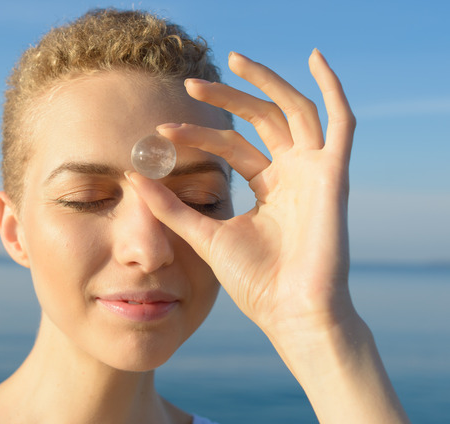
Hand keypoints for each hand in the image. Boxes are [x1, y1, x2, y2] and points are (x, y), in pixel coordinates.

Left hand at [127, 50, 355, 338]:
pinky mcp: (335, 176)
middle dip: (228, 99)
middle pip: (261, 120)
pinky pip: (341, 123)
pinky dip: (333, 88)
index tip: (161, 131)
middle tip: (191, 83)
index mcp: (269, 187)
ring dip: (266, 84)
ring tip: (234, 59)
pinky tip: (316, 59)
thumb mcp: (204, 234)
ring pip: (293, 111)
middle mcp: (293, 174)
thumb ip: (171, 207)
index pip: (232, 146)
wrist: (289, 313)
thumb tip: (134, 175)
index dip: (198, 135)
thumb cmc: (255, 282)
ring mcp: (315, 173)